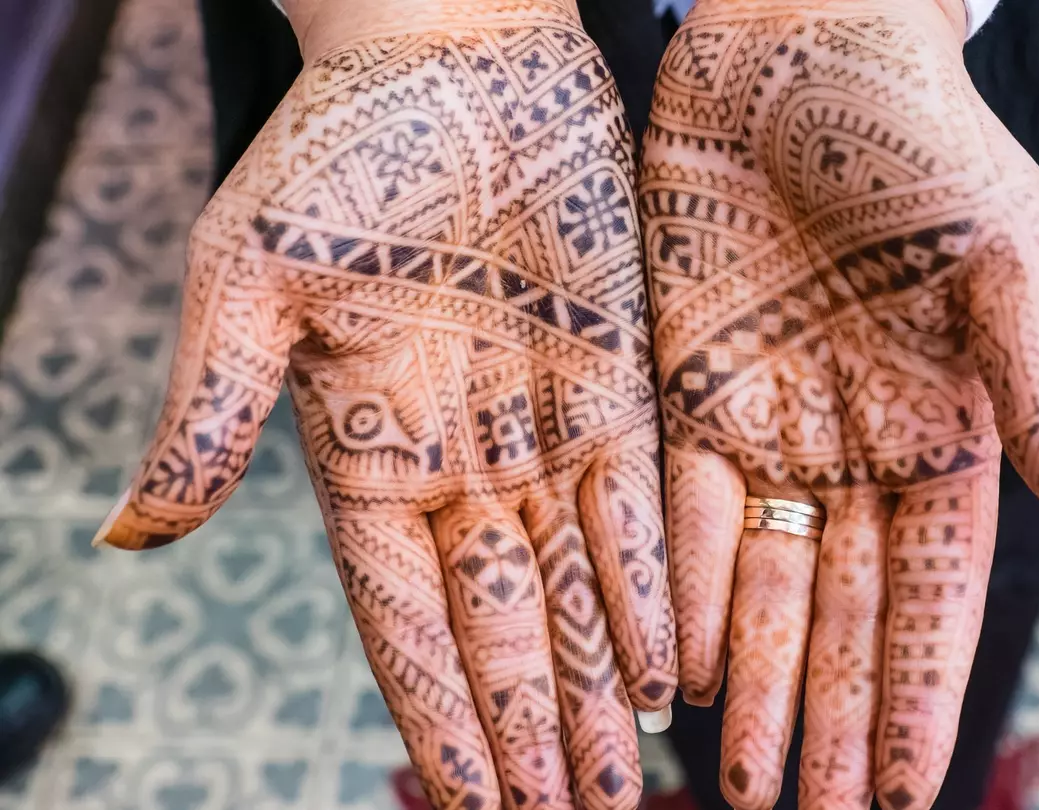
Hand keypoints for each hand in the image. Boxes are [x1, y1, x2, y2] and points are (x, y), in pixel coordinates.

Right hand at [94, 3, 675, 807]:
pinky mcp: (621, 383)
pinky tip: (675, 665)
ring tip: (625, 781)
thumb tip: (130, 531)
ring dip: (602, 687)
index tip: (471, 801)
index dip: (439, 713)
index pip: (404, 619)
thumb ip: (209, 411)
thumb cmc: (336, 150)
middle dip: (534, 730)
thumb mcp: (250, 281)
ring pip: (580, 587)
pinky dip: (659, 586)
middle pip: (502, 627)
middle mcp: (464, 461)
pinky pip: (644, 505)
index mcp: (366, 455)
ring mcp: (547, 427)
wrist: (454, 53)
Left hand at [641, 2, 1038, 808]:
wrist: (798, 42)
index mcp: (949, 424)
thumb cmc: (920, 133)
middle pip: (842, 610)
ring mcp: (769, 423)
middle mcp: (857, 444)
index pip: (937, 590)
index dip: (921, 689)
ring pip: (760, 582)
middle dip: (828, 719)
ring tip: (740, 786)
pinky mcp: (686, 391)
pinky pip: (680, 514)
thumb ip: (1038, 390)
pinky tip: (672, 676)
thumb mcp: (1002, 255)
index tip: (911, 793)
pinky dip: (679, 593)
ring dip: (752, 683)